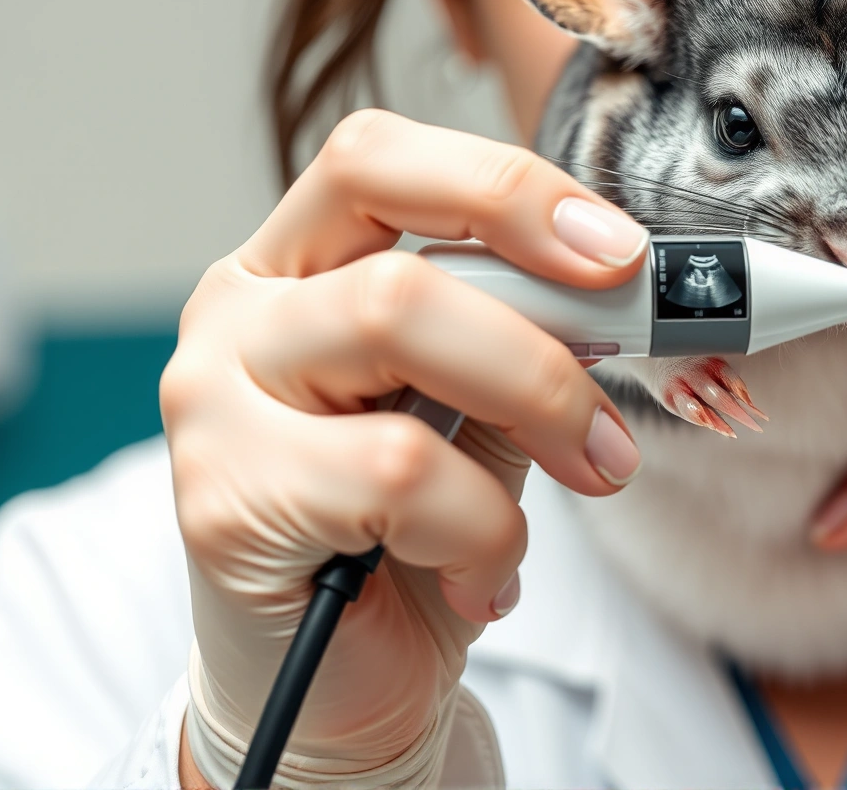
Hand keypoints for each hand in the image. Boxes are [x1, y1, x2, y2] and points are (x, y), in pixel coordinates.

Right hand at [161, 110, 647, 780]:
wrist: (339, 687)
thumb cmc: (415, 532)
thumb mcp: (488, 408)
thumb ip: (531, 332)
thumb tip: (635, 282)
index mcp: (298, 260)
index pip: (377, 159)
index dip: (505, 185)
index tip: (622, 252)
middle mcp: (239, 309)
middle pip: (403, 263)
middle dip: (549, 342)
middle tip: (619, 419)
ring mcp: (212, 398)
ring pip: (398, 331)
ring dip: (537, 413)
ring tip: (581, 482)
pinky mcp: (220, 498)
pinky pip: (396, 475)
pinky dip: (481, 530)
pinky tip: (481, 577)